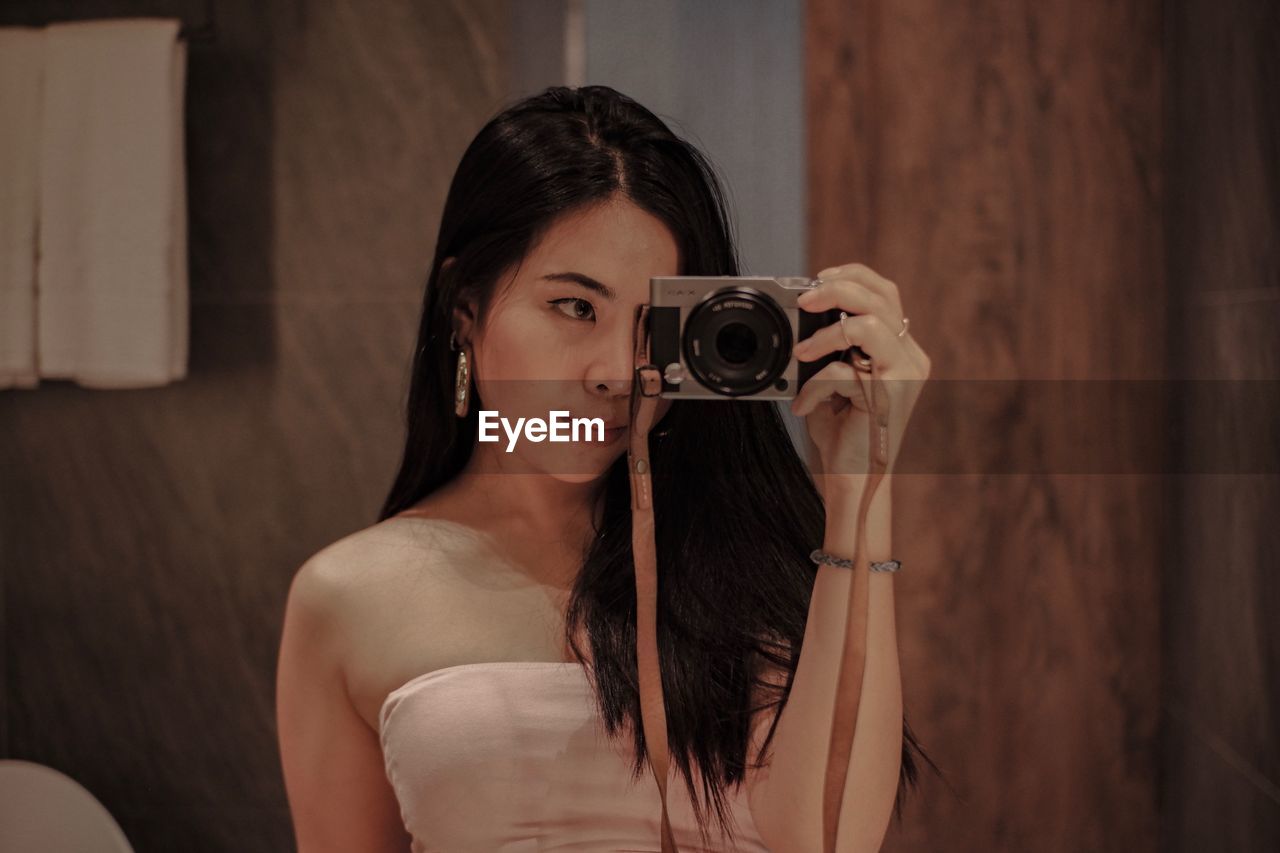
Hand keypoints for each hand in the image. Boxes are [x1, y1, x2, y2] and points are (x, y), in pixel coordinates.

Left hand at [788, 263, 930, 493]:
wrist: (852, 480)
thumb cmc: (843, 433)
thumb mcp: (836, 381)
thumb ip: (832, 348)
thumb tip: (803, 316)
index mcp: (901, 350)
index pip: (886, 293)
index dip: (852, 276)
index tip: (817, 279)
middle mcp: (911, 357)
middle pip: (881, 296)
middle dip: (837, 288)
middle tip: (804, 300)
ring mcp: (906, 374)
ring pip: (869, 323)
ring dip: (826, 334)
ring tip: (802, 353)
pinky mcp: (890, 394)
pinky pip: (843, 370)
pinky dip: (814, 386)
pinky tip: (805, 406)